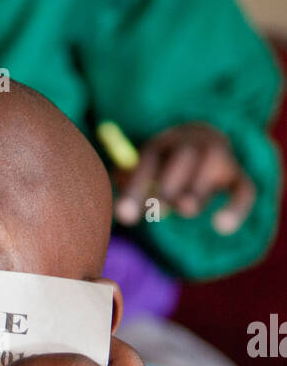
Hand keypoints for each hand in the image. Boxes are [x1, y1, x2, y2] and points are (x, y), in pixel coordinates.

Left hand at [113, 122, 254, 233]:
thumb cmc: (162, 164)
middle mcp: (194, 142)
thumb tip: (120, 208)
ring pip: (209, 175)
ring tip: (185, 207)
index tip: (123, 217)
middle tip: (158, 208)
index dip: (135, 188)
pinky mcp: (238, 177)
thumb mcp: (141, 168)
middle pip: (183, 158)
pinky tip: (220, 226)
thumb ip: (127, 182)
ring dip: (194, 197)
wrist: (203, 139)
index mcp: (165, 140)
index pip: (149, 159)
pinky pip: (244, 192)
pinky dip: (235, 209)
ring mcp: (220, 157)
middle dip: (167, 188)